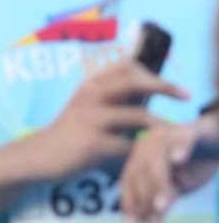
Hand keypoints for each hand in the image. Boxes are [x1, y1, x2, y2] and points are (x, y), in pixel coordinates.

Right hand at [20, 60, 189, 182]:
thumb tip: (140, 86)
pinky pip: (129, 146)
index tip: (167, 84)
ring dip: (161, 125)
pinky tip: (150, 155)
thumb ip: (107, 95)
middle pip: (136, 81)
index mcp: (91, 85)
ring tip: (173, 132)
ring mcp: (92, 119)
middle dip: (165, 87)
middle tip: (185, 95)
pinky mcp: (93, 144)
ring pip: (139, 116)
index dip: (151, 72)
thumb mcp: (82, 105)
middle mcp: (91, 96)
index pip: (127, 65)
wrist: (37, 157)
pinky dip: (143, 151)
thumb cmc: (65, 134)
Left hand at [118, 111, 218, 222]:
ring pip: (158, 159)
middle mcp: (148, 144)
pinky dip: (180, 147)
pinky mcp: (189, 130)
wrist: (217, 140)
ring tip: (163, 205)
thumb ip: (163, 197)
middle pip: (141, 173)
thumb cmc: (194, 164)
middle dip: (146, 201)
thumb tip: (148, 219)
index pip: (129, 182)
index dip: (130, 204)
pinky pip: (183, 137)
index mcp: (140, 158)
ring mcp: (167, 135)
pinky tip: (179, 159)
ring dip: (159, 183)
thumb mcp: (177, 186)